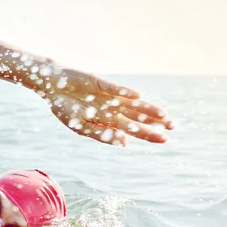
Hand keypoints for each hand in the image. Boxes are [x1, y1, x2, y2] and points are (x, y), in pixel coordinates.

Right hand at [42, 68, 173, 145]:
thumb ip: (102, 135)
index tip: (165, 139)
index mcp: (109, 120)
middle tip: (174, 127)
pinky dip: (124, 92)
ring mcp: (108, 95)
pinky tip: (137, 96)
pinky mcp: (99, 83)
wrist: (52, 87)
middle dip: (155, 122)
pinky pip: (113, 88)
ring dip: (147, 109)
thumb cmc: (66, 108)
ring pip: (131, 103)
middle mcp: (112, 108)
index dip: (149, 133)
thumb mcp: (81, 127)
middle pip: (137, 116)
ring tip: (163, 115)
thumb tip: (124, 143)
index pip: (133, 129)